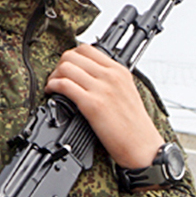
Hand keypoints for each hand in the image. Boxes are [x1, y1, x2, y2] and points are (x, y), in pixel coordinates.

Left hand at [45, 46, 163, 168]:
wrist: (142, 147)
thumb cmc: (135, 127)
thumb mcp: (127, 93)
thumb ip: (109, 81)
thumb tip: (86, 76)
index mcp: (119, 71)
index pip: (87, 49)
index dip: (71, 57)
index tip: (68, 68)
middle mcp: (111, 76)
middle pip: (72, 56)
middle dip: (59, 65)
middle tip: (57, 78)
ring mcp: (102, 89)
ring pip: (66, 67)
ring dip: (53, 76)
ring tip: (53, 87)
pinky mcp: (93, 104)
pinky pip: (64, 85)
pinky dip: (53, 87)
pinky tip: (53, 93)